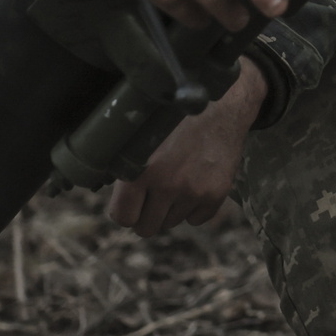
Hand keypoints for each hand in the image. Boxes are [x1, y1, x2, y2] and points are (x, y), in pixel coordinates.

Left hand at [108, 59, 265, 235]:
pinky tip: (194, 182)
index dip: (125, 211)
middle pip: (147, 228)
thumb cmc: (174, 119)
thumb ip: (126, 168)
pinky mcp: (216, 194)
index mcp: (141, 171)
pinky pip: (196, 219)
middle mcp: (168, 185)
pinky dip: (193, 207)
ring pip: (172, 223)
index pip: (123, 218)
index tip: (131, 202)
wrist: (221, 107)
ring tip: (177, 179)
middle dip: (146, 215)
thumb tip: (115, 198)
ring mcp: (194, 192)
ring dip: (170, 208)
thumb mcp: (141, 137)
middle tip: (152, 196)